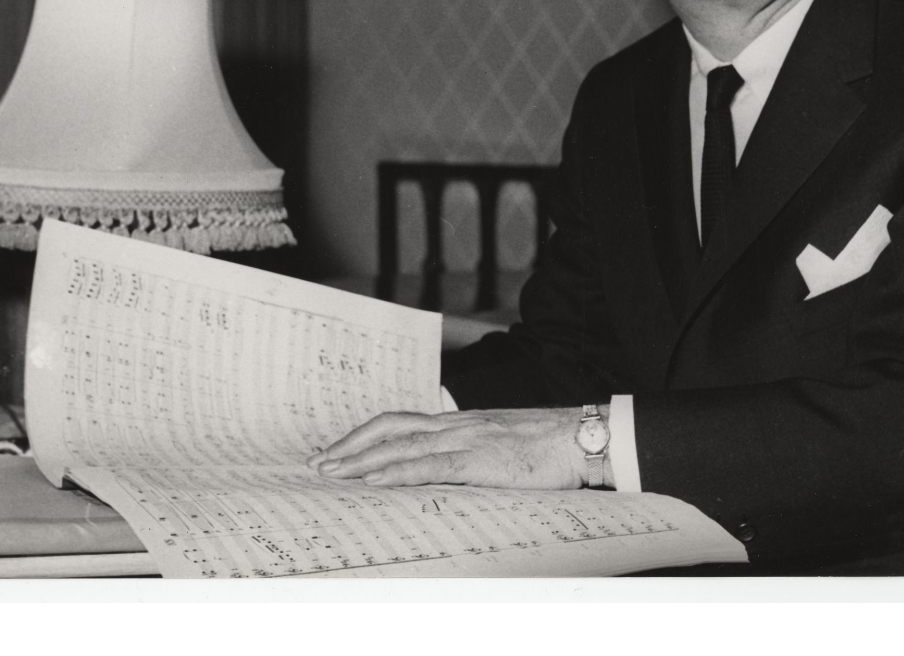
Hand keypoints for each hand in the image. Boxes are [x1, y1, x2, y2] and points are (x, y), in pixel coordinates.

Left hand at [306, 408, 584, 488]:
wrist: (583, 438)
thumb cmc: (550, 446)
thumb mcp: (502, 445)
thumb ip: (473, 452)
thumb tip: (449, 471)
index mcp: (460, 422)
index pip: (402, 423)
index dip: (367, 435)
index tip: (341, 449)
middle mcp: (456, 425)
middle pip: (390, 428)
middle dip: (350, 444)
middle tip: (320, 461)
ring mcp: (466, 440)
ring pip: (400, 445)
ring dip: (361, 459)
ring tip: (332, 471)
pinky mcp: (478, 461)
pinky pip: (428, 466)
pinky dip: (396, 471)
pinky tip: (374, 479)